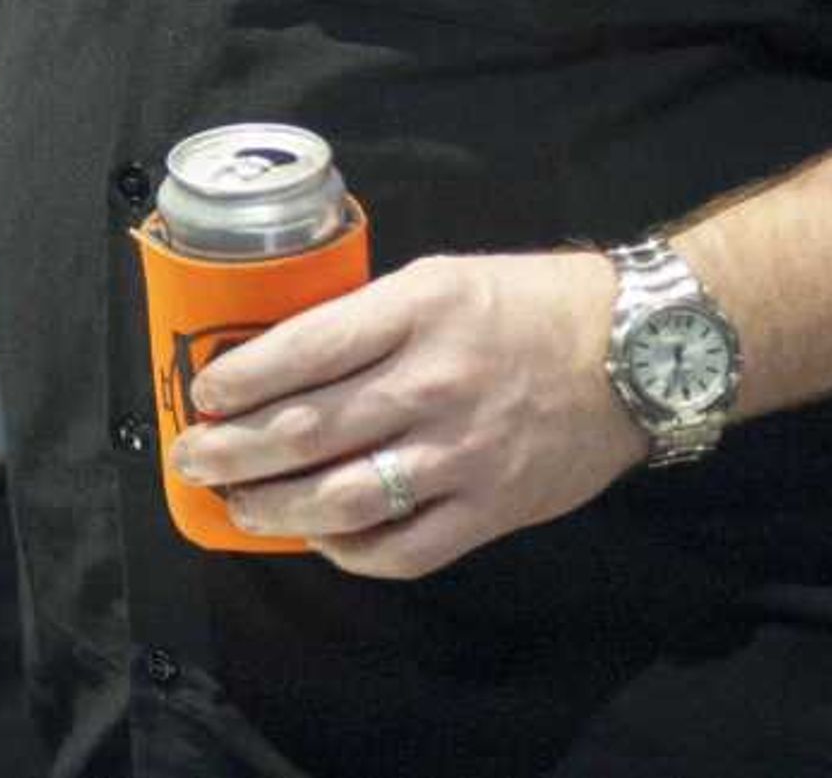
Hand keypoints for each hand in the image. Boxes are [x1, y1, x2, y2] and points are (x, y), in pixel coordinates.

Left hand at [166, 249, 646, 576]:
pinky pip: (406, 548)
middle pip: (308, 430)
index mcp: (413, 312)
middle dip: (234, 453)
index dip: (239, 380)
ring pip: (344, 498)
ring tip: (239, 507)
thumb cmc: (528, 304)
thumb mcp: (437, 279)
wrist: (638, 352)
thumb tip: (283, 357)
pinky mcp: (492, 508)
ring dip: (276, 509)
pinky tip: (322, 539)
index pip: (302, 350)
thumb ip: (366, 318)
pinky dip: (352, 551)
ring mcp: (462, 454)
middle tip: (193, 461)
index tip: (201, 395)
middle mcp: (431, 384)